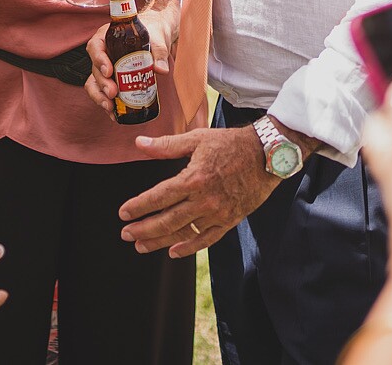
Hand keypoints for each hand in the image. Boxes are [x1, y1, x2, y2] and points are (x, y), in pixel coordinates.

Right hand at [86, 0, 175, 112]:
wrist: (156, 38)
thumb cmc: (153, 32)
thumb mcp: (158, 39)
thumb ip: (159, 52)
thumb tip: (161, 70)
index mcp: (107, 37)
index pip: (96, 46)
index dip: (99, 60)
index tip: (109, 71)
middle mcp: (103, 53)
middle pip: (95, 69)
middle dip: (102, 84)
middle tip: (113, 93)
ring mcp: (106, 67)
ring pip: (95, 83)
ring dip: (100, 97)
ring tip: (110, 108)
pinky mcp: (112, 80)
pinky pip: (104, 93)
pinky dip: (107, 104)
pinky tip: (114, 114)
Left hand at [119, 124, 279, 257]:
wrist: (267, 155)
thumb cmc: (231, 144)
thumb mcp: (198, 139)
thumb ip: (166, 145)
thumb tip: (139, 143)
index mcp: (194, 178)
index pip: (159, 197)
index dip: (139, 206)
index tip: (123, 213)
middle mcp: (204, 199)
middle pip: (167, 220)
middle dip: (144, 229)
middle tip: (126, 234)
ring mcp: (218, 212)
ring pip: (183, 233)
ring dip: (160, 241)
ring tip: (141, 245)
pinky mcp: (230, 220)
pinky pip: (206, 239)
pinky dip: (189, 248)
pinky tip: (173, 252)